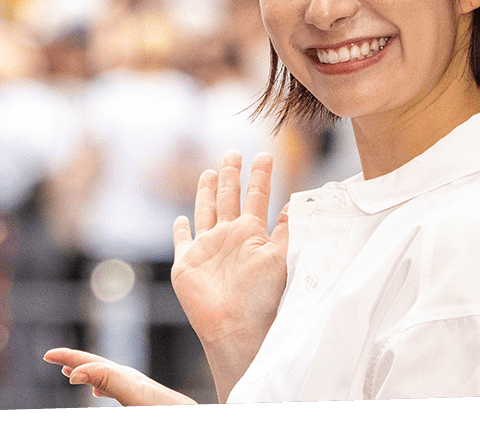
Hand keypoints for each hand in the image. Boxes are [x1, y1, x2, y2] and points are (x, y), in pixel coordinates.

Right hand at [43, 348, 195, 405]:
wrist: (200, 424)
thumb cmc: (168, 411)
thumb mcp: (138, 397)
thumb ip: (109, 380)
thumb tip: (78, 373)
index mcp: (131, 381)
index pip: (93, 365)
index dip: (70, 359)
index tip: (48, 356)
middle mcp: (138, 383)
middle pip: (100, 365)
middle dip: (75, 360)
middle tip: (51, 357)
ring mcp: (145, 392)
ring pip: (110, 376)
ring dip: (87, 371)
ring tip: (71, 372)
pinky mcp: (152, 400)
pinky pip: (121, 387)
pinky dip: (103, 384)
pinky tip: (99, 392)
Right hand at [170, 151, 288, 400]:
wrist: (236, 327)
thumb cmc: (262, 297)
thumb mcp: (282, 258)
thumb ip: (289, 231)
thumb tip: (300, 204)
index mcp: (251, 234)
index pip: (257, 197)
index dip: (261, 176)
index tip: (266, 154)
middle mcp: (229, 237)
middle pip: (230, 197)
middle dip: (232, 174)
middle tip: (233, 152)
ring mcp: (207, 250)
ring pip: (206, 212)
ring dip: (207, 192)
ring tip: (210, 172)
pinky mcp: (186, 265)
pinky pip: (181, 242)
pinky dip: (180, 230)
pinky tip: (180, 219)